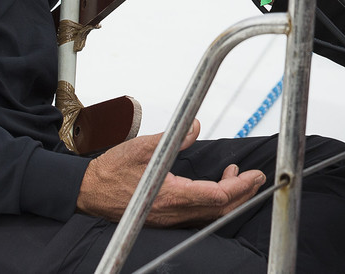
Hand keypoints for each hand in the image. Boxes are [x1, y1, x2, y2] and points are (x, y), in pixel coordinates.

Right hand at [76, 125, 264, 227]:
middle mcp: (172, 213)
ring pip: (210, 215)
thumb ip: (172, 137)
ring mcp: (168, 219)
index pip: (216, 196)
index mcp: (169, 196)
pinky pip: (197, 216)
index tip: (254, 174)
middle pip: (219, 210)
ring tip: (235, 175)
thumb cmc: (111, 171)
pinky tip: (214, 185)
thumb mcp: (142, 147)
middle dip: (242, 193)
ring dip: (229, 197)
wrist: (88, 192)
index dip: (240, 186)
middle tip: (255, 177)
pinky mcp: (165, 219)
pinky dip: (212, 202)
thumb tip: (195, 125)